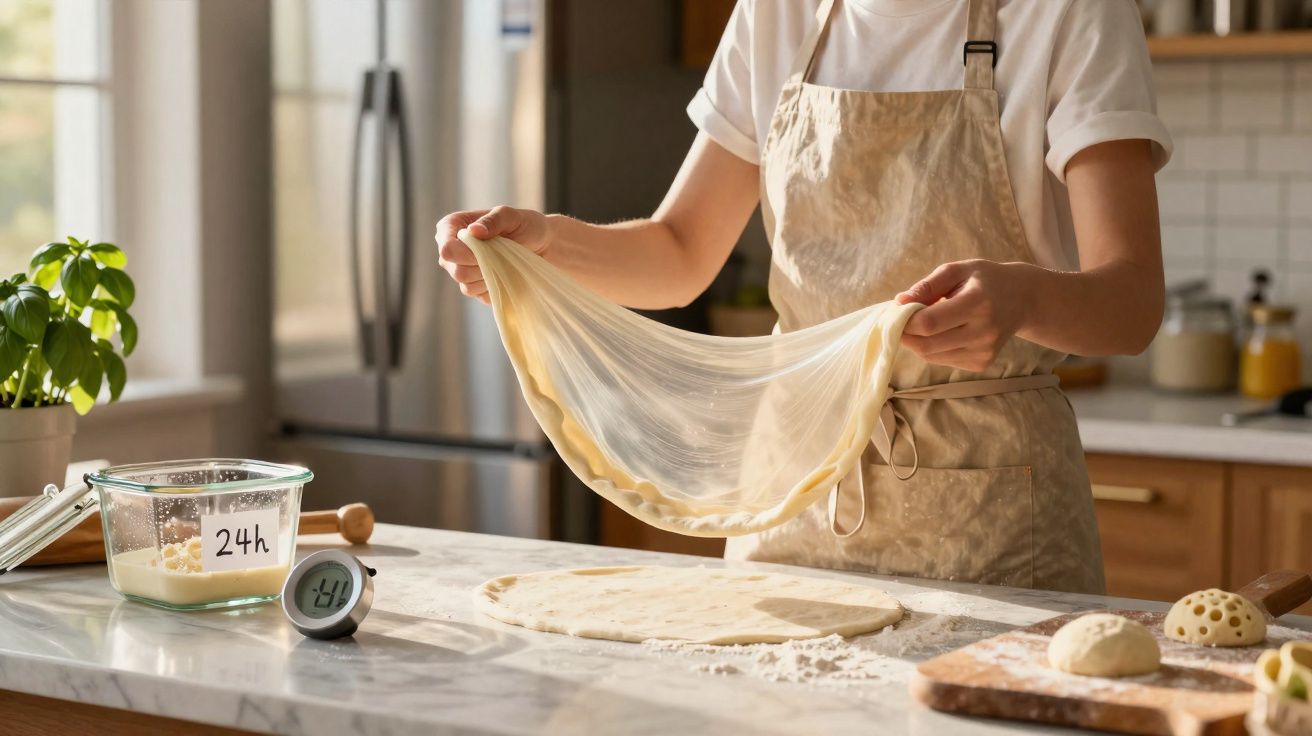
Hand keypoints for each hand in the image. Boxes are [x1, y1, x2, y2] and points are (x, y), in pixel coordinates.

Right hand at [435, 205, 548, 303]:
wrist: (541, 246)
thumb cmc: (525, 225)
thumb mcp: (511, 216)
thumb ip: (493, 221)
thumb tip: (473, 231)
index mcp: (451, 226)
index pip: (447, 249)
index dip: (466, 254)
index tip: (489, 248)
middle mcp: (452, 250)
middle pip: (456, 271)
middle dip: (483, 265)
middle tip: (503, 254)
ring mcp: (460, 271)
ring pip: (467, 286)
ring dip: (491, 276)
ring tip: (505, 261)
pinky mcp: (474, 288)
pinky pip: (479, 295)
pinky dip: (496, 286)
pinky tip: (506, 272)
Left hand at [895, 260, 1036, 372]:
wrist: (1023, 299)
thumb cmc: (985, 280)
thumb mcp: (957, 270)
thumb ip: (927, 285)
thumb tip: (899, 302)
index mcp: (978, 303)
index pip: (929, 323)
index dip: (906, 321)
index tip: (897, 311)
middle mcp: (984, 332)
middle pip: (927, 345)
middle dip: (906, 335)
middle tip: (901, 321)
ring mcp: (985, 352)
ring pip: (931, 356)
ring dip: (917, 342)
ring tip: (923, 323)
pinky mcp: (982, 363)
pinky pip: (943, 361)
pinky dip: (932, 349)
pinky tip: (942, 333)